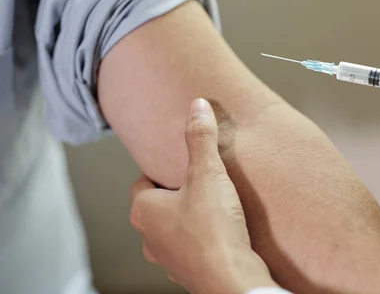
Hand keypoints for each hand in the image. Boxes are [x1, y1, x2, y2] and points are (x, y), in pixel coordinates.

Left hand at [129, 98, 276, 293]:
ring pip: (172, 229)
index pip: (143, 182)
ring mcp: (168, 259)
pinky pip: (190, 248)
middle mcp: (149, 238)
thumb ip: (201, 139)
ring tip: (214, 207)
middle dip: (177, 194)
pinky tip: (222, 232)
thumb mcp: (208, 174)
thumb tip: (197, 106)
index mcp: (144, 211)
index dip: (162, 171)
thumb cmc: (213, 230)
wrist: (231, 277)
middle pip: (158, 206)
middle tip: (200, 183)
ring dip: (188, 218)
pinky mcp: (188, 272)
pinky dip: (201, 239)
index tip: (181, 166)